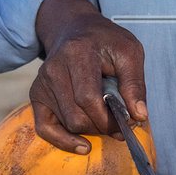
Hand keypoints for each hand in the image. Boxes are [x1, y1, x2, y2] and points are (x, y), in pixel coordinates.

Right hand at [31, 0, 146, 153]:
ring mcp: (42, 82)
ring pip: (67, 123)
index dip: (109, 118)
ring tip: (106, 120)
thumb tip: (139, 117)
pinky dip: (64, 141)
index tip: (128, 123)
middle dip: (103, 127)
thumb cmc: (105, 41)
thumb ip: (135, 83)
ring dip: (91, 130)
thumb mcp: (129, 52)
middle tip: (120, 125)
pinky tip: (83, 145)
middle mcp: (53, 68)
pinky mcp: (36, 94)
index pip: (88, 98)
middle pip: (76, 116)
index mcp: (77, 53)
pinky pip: (44, 128)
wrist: (75, 28)